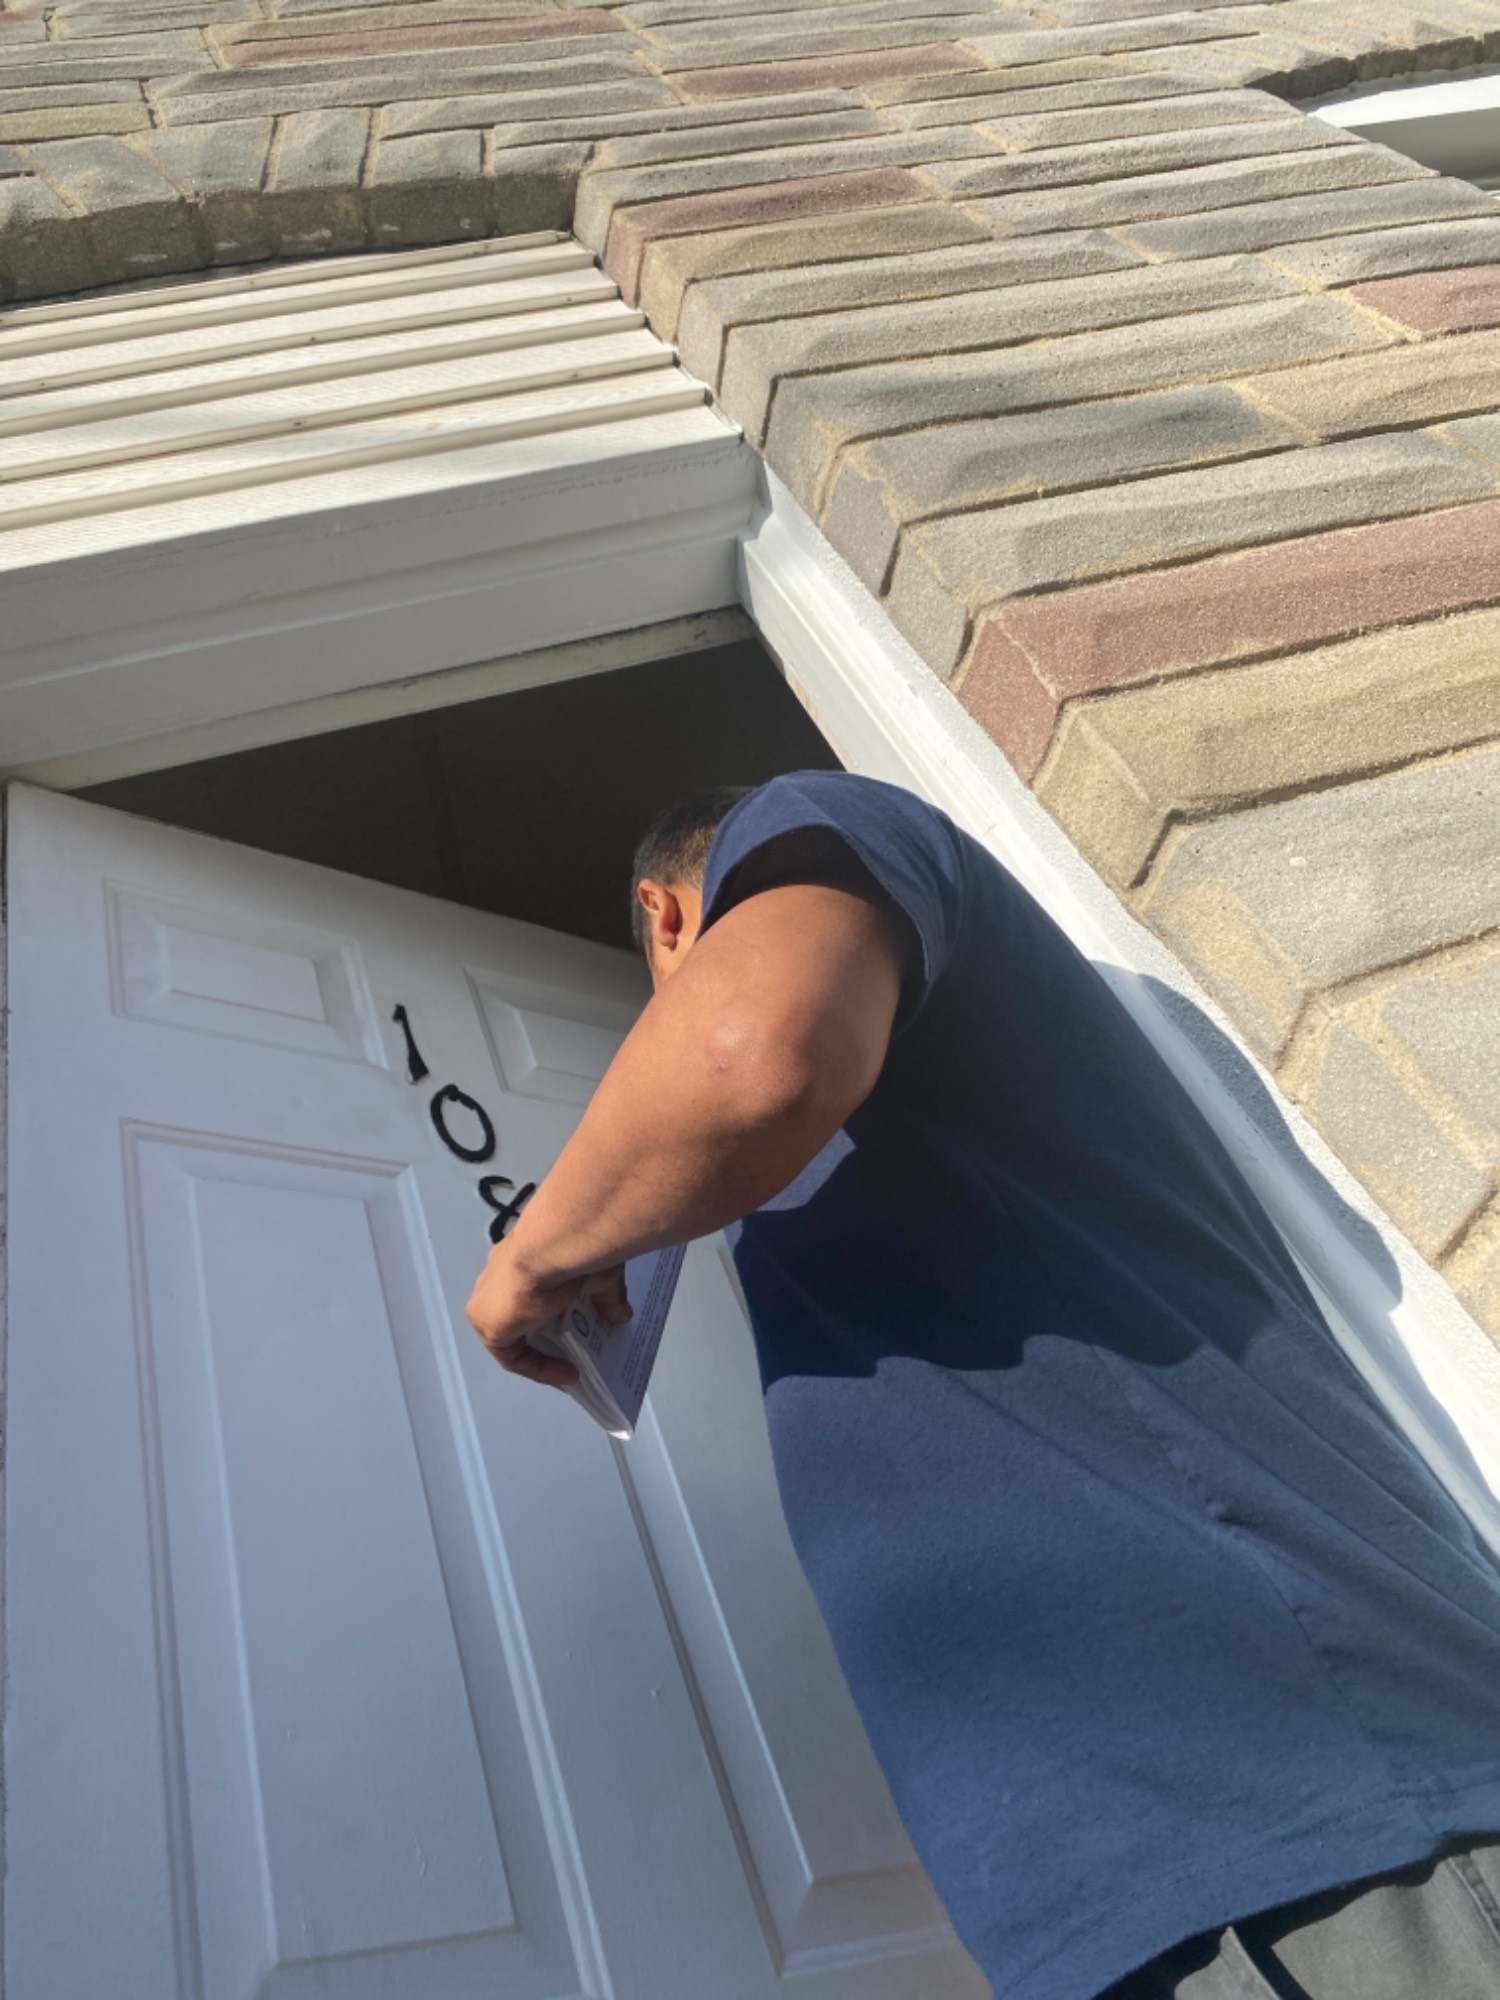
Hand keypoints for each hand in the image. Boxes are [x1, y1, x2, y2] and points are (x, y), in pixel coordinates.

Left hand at [466, 1236, 630, 1389]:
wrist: (553, 1246)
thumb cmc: (573, 1250)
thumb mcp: (598, 1275)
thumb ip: (607, 1296)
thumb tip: (621, 1315)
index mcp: (515, 1260)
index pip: (528, 1292)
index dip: (553, 1313)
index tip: (580, 1329)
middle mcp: (494, 1281)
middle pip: (519, 1317)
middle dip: (547, 1334)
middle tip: (576, 1347)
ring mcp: (486, 1304)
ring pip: (513, 1336)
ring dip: (543, 1351)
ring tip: (572, 1363)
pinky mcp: (487, 1328)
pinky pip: (512, 1356)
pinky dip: (540, 1367)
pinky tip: (566, 1372)